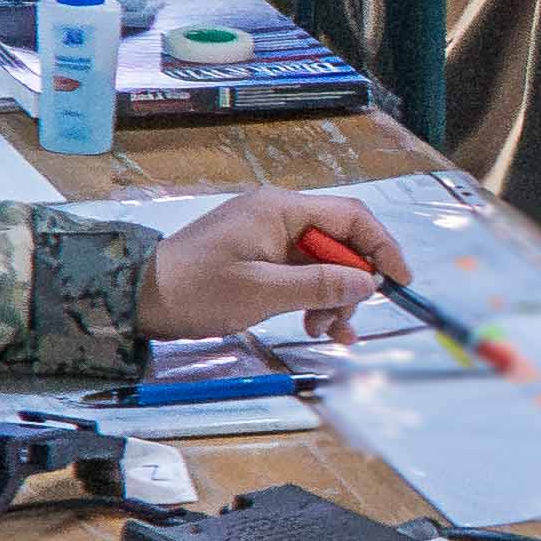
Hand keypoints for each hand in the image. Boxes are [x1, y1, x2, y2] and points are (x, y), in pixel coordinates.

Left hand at [145, 187, 402, 345]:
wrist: (140, 299)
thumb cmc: (197, 289)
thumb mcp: (263, 292)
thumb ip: (320, 285)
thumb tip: (368, 282)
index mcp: (280, 209)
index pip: (351, 218)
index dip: (382, 248)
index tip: (400, 282)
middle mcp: (278, 214)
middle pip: (339, 243)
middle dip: (351, 284)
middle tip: (345, 323)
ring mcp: (267, 235)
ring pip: (323, 262)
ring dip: (332, 297)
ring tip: (324, 331)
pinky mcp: (258, 255)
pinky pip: (301, 272)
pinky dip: (312, 298)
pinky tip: (313, 324)